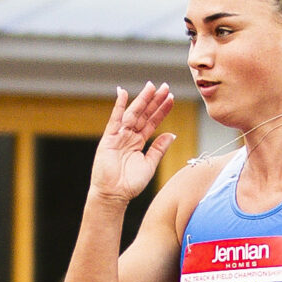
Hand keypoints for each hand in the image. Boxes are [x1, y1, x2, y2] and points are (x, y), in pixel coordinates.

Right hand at [92, 82, 176, 203]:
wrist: (114, 194)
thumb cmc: (130, 184)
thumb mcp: (150, 164)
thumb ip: (159, 148)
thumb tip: (172, 134)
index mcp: (139, 141)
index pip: (152, 122)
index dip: (162, 110)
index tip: (171, 98)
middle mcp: (129, 136)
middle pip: (144, 114)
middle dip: (154, 100)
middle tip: (165, 86)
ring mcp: (119, 136)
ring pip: (133, 114)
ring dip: (142, 100)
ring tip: (151, 87)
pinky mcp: (109, 138)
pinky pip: (114, 120)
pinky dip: (118, 106)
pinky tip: (123, 93)